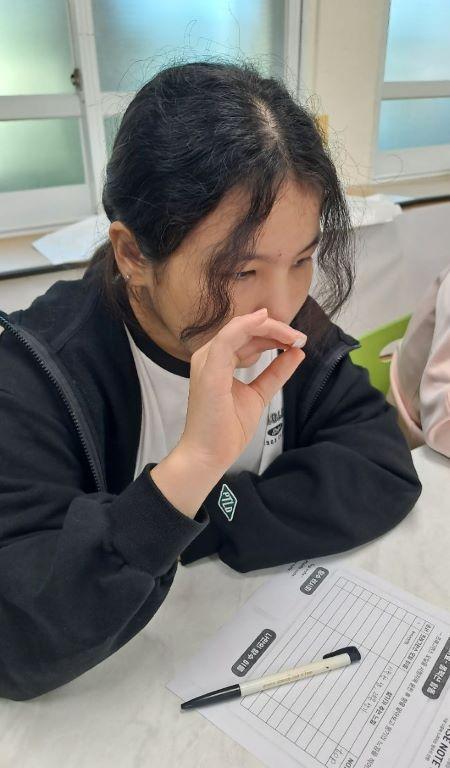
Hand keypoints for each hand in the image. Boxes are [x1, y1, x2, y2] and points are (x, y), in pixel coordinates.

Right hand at [177, 308, 305, 472]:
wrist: (209, 455)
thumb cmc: (226, 429)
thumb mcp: (258, 394)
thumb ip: (275, 373)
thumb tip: (297, 353)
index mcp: (218, 360)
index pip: (247, 336)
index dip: (274, 334)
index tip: (299, 341)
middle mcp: (209, 356)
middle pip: (245, 329)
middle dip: (276, 330)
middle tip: (301, 338)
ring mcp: (207, 361)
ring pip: (239, 329)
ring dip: (269, 328)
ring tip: (294, 337)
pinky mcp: (209, 370)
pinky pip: (228, 339)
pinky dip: (246, 326)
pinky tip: (265, 319)